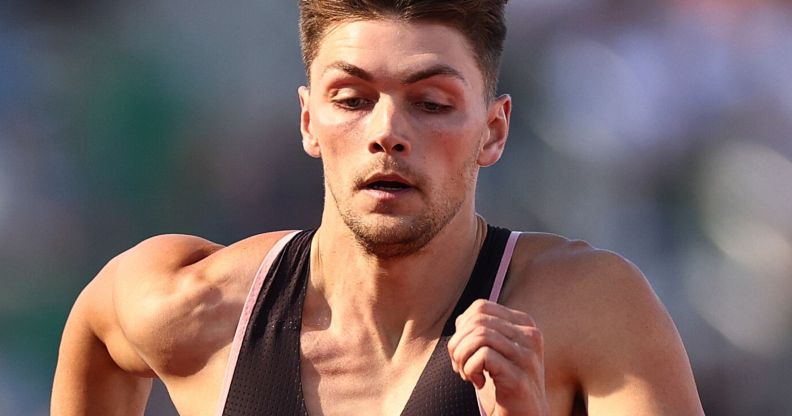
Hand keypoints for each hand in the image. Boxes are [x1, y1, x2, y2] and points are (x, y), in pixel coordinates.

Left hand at [448, 299, 548, 415]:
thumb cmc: (504, 387)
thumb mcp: (493, 353)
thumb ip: (480, 333)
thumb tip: (461, 320)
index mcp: (525, 325)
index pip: (481, 307)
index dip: (463, 328)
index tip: (465, 351)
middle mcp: (530, 336)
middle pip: (477, 321)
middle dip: (458, 344)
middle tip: (460, 366)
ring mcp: (527, 357)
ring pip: (479, 336)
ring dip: (462, 357)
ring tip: (467, 374)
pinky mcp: (519, 377)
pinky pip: (483, 356)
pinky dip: (470, 369)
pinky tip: (479, 383)